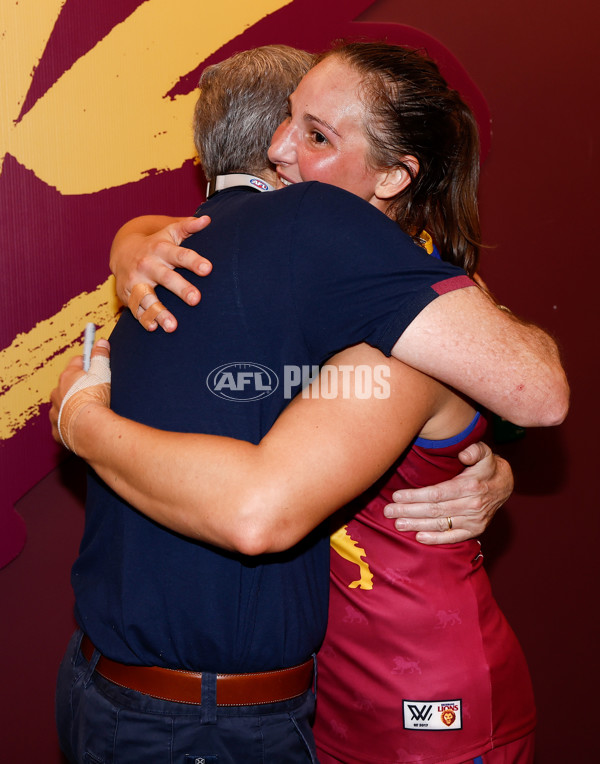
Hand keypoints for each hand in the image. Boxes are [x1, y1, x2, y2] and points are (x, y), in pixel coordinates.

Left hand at [50, 340, 111, 453]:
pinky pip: (63, 424)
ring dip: (74, 406)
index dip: (88, 363)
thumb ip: (101, 357)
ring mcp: (55, 412)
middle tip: (96, 391)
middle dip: (80, 386)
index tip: (96, 365)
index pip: (77, 362)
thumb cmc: (95, 399)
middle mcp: (57, 393)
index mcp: (67, 377)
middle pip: (68, 385)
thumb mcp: (102, 373)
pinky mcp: (57, 430)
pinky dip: (72, 424)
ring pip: (63, 405)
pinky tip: (84, 425)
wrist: (89, 428)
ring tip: (91, 411)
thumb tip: (101, 342)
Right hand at [110, 215, 211, 331]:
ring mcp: (136, 281)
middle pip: (166, 277)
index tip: (208, 269)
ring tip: (173, 326)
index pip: (180, 255)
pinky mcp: (128, 295)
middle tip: (196, 299)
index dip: (194, 261)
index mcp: (161, 249)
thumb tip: (207, 220)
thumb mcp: (169, 232)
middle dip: (181, 288)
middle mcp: (147, 265)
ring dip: (159, 312)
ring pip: (148, 298)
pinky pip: (135, 309)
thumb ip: (188, 227)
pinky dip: (143, 319)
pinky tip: (154, 328)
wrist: (122, 250)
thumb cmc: (155, 243)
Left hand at [383, 441, 512, 543]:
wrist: (505, 484)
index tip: (397, 496)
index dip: (416, 496)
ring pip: (440, 524)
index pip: (437, 494)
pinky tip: (419, 537)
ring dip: (417, 525)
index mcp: (470, 486)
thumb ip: (474, 449)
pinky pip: (453, 537)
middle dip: (409, 511)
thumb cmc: (487, 466)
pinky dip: (436, 539)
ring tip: (398, 524)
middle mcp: (472, 505)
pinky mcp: (475, 530)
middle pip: (434, 510)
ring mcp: (474, 520)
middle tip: (389, 511)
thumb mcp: (484, 452)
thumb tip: (464, 454)